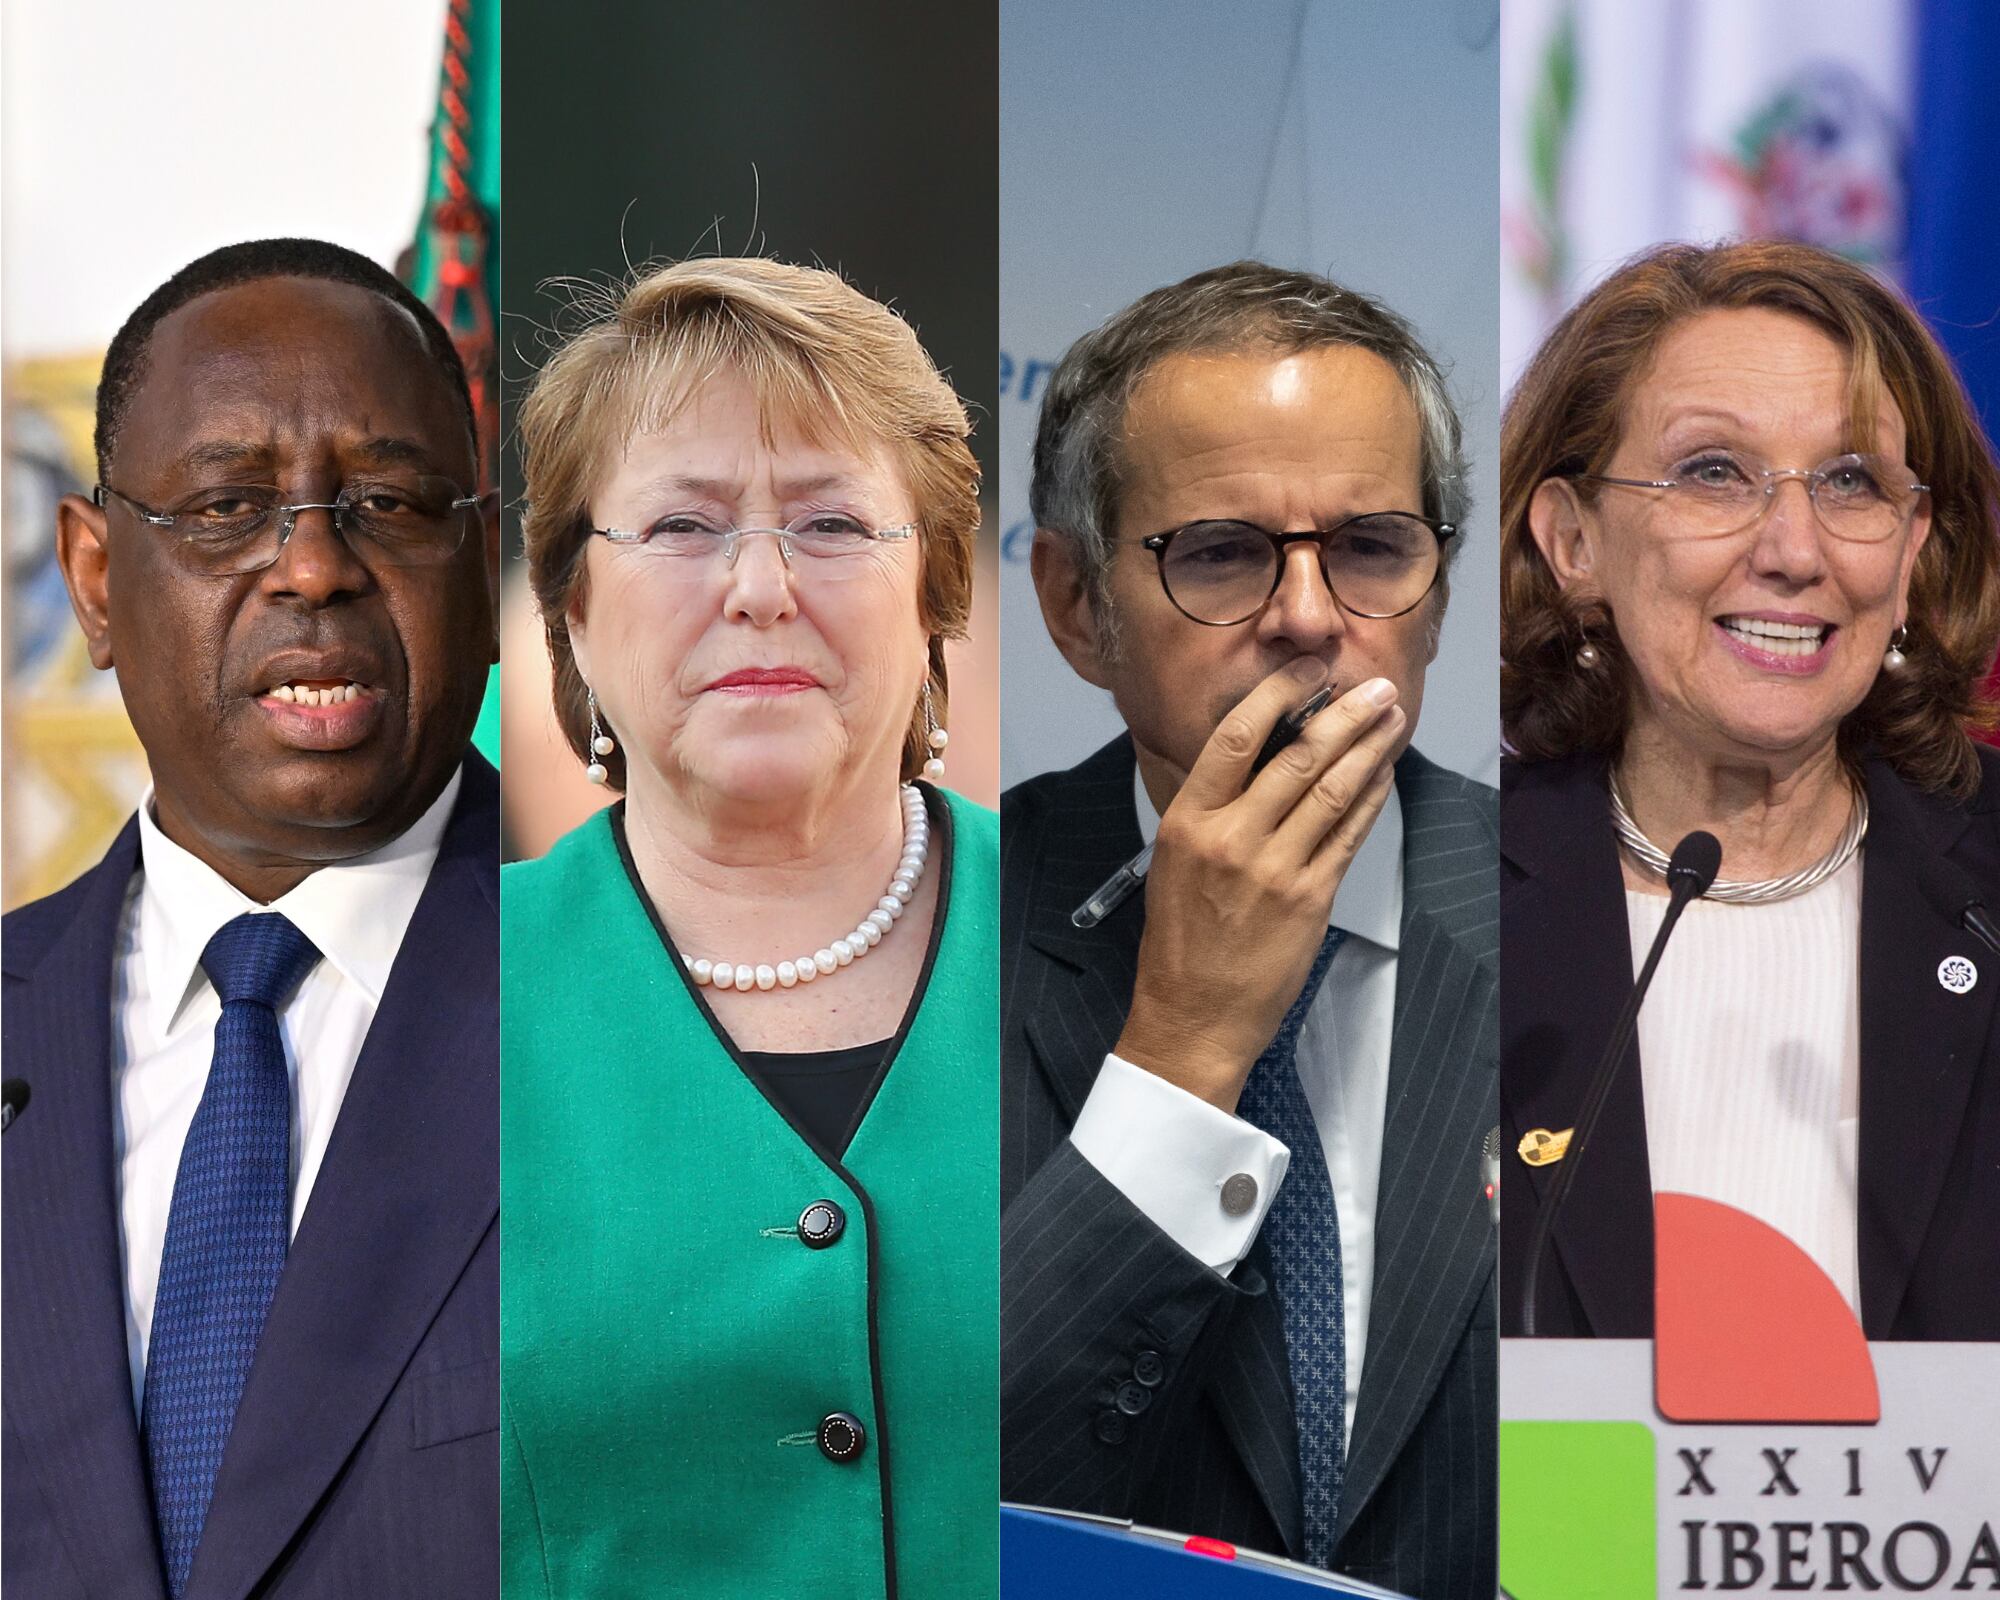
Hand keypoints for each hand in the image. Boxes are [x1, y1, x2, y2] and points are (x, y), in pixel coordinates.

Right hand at [1115, 657, 1402, 1111]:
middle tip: (1374, 686)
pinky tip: (1384, 774)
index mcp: (1188, 822)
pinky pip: (1349, 835)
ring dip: (1369, 748)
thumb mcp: (1176, 861)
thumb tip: (1262, 756)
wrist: (1192, 1015)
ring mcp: (1275, 870)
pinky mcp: (1310, 899)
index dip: (1278, 696)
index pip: (1236, 739)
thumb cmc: (1180, 941)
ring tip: (1392, 717)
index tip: (1306, 670)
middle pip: (1297, 758)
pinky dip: (1371, 799)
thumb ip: (1214, 809)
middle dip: (1344, 714)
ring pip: (1333, 791)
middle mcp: (1232, 839)